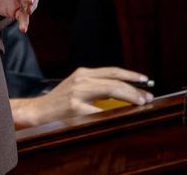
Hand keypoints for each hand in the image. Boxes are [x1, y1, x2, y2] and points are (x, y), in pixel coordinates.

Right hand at [9, 67, 153, 128]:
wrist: (39, 110)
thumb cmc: (61, 102)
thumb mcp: (79, 89)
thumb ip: (97, 88)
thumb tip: (123, 94)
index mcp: (83, 73)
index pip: (112, 71)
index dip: (130, 75)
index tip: (145, 80)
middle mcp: (81, 79)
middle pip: (114, 80)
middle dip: (134, 88)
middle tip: (148, 96)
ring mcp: (78, 92)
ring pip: (110, 90)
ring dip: (129, 97)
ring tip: (141, 103)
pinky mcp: (75, 106)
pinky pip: (99, 109)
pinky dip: (113, 112)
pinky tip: (122, 115)